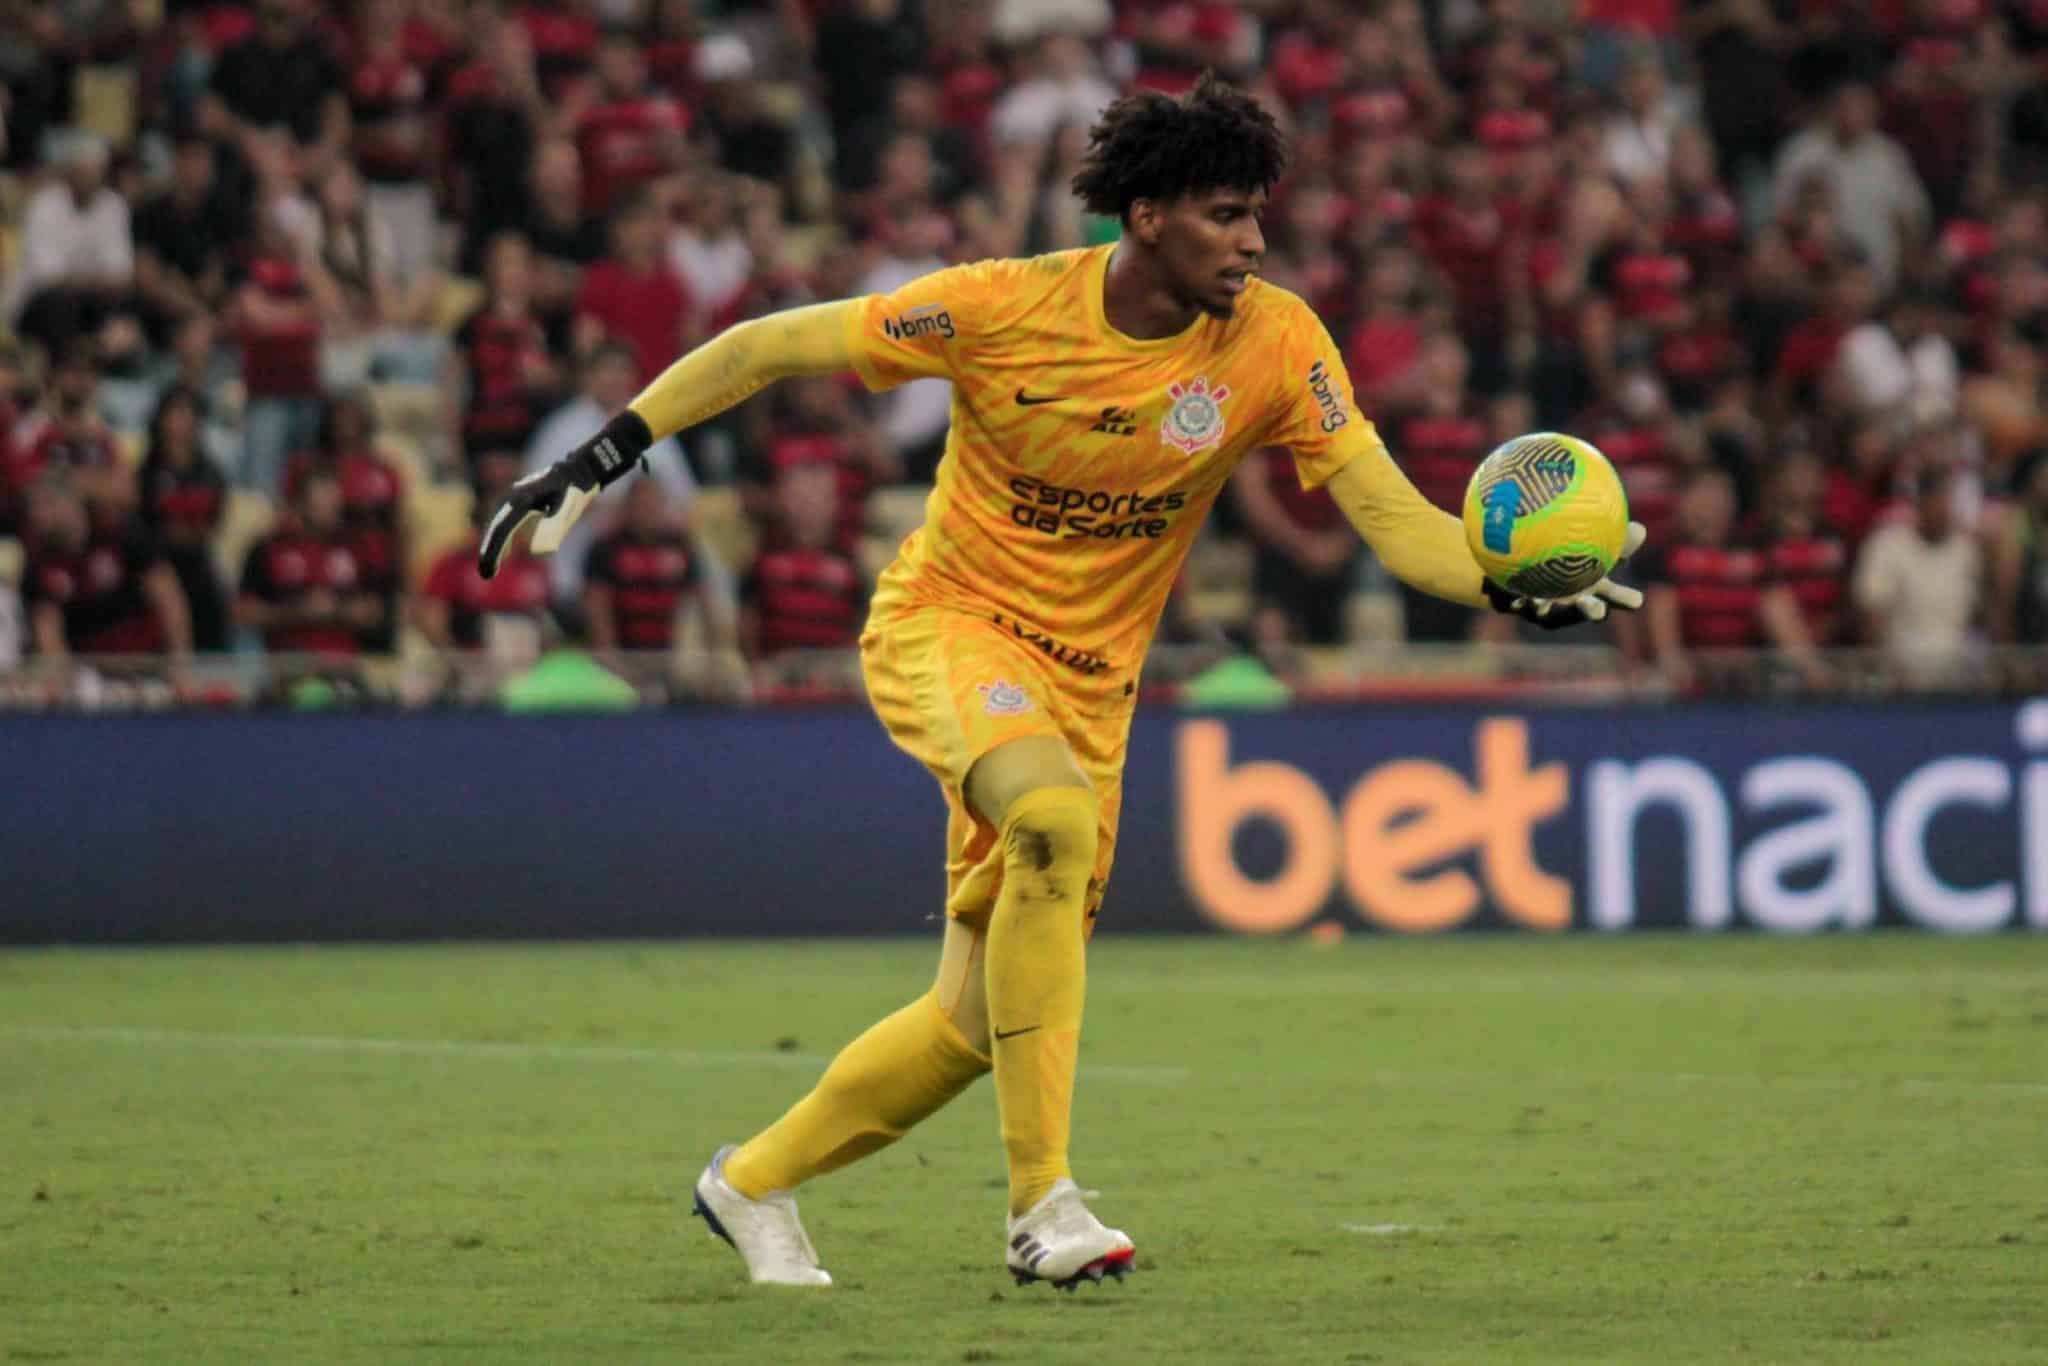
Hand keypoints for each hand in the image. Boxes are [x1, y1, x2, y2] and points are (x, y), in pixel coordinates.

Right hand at [478, 412, 651, 578]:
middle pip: (497, 528)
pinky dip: (506, 538)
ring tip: (492, 568)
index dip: (493, 552)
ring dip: (496, 546)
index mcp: (521, 500)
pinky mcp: (525, 500)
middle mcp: (515, 497)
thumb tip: (539, 551)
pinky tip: (509, 551)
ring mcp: (518, 497)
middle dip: (491, 551)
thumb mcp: (569, 506)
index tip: (489, 572)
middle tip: (486, 574)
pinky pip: (510, 522)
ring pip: (501, 524)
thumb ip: (554, 526)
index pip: (502, 530)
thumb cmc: (576, 487)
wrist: (581, 468)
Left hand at [1485, 521, 1646, 629]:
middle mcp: (1568, 604)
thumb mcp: (1589, 541)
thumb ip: (1613, 538)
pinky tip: (1510, 594)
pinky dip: (1511, 599)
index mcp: (1591, 590)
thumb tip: (1641, 530)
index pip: (1613, 597)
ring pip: (1546, 615)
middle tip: (1597, 609)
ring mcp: (1541, 609)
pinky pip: (1510, 603)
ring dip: (1545, 609)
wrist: (1516, 556)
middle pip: (1580, 612)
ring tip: (1541, 603)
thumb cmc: (1562, 547)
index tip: (1636, 601)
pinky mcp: (1512, 605)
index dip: (1624, 602)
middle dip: (1589, 612)